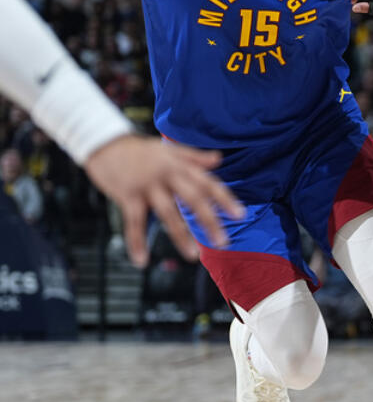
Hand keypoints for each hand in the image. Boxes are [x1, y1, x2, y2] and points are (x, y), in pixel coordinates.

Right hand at [83, 135, 244, 267]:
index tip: (240, 215)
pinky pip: (134, 222)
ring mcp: (147, 185)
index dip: (225, 199)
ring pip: (168, 214)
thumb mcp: (168, 149)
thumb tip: (218, 160)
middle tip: (223, 242)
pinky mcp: (127, 195)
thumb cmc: (138, 149)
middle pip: (193, 199)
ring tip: (192, 256)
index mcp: (179, 165)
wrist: (103, 141)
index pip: (207, 182)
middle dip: (209, 221)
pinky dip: (137, 242)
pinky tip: (141, 260)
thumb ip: (194, 157)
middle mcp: (167, 175)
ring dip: (181, 236)